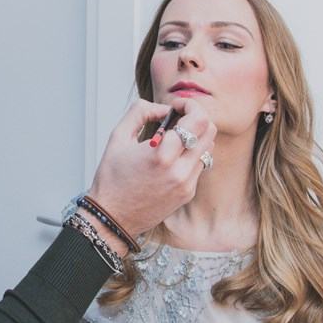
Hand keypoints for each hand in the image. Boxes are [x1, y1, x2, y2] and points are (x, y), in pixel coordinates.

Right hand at [86, 98, 215, 237]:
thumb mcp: (118, 136)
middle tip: (178, 118)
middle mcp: (180, 171)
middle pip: (210, 131)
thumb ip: (141, 112)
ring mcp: (187, 184)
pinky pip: (200, 165)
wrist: (112, 216)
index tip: (175, 107)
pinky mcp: (188, 193)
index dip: (190, 105)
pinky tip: (171, 157)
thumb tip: (163, 109)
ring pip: (208, 148)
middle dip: (196, 118)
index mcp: (162, 155)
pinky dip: (191, 155)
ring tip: (173, 139)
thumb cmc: (112, 179)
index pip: (198, 121)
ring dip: (195, 137)